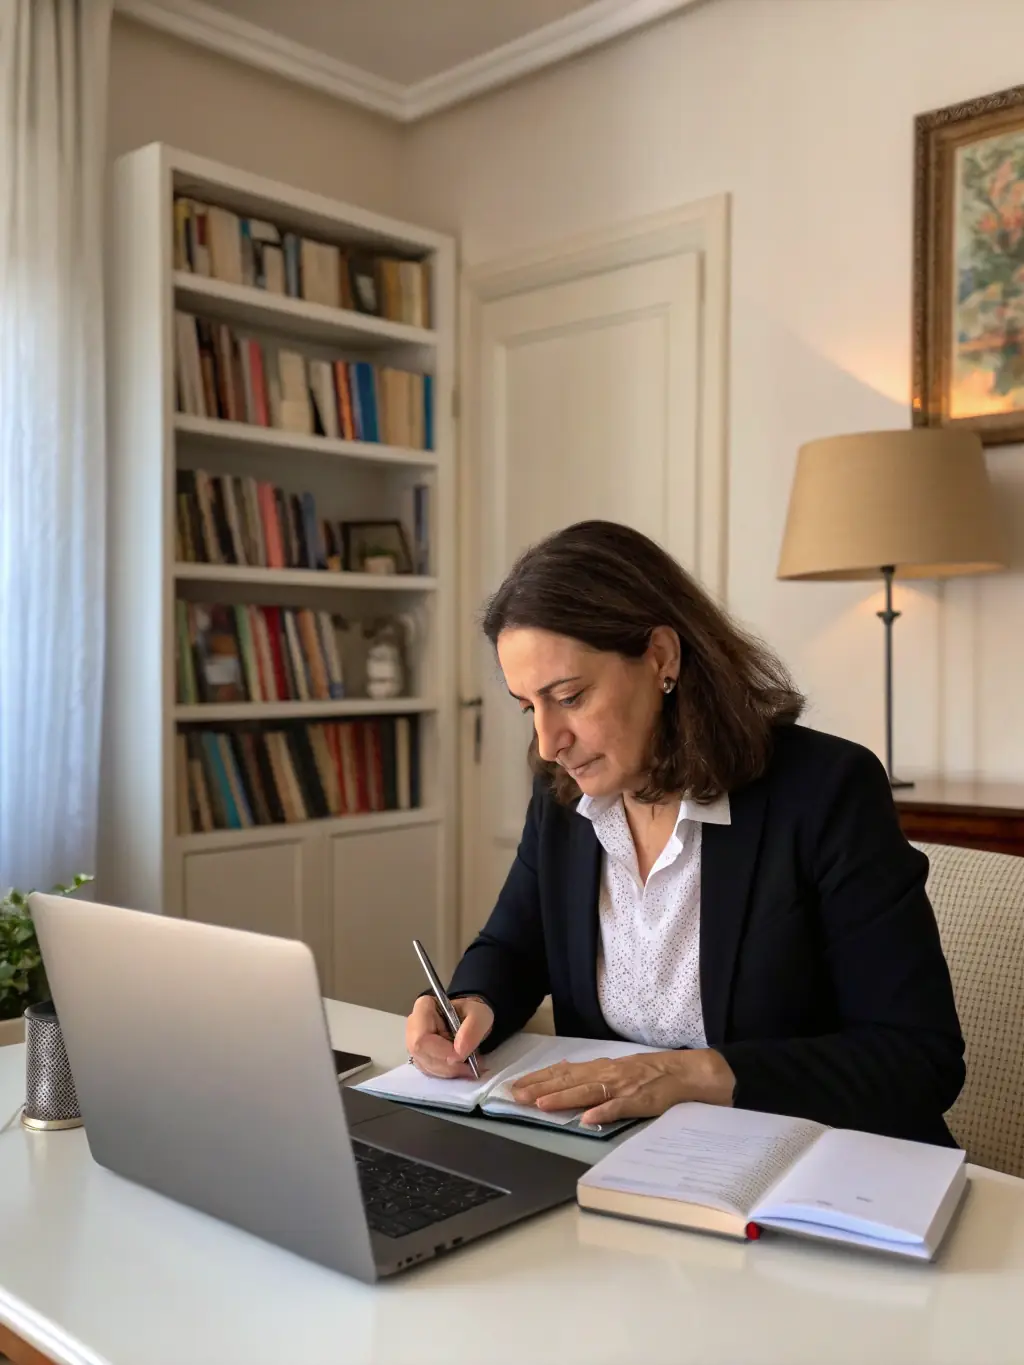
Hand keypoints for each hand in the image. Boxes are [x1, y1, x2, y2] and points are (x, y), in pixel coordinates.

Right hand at [404, 995, 493, 1078]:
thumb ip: (472, 1029)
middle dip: (448, 1065)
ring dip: (449, 1071)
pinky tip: (461, 1068)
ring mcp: (414, 1043)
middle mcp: (413, 1026)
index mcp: (423, 1008)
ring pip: (425, 1065)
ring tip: (469, 1066)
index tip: (462, 1056)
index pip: (422, 1038)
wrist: (472, 1019)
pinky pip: (429, 1071)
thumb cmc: (472, 1013)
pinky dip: (448, 1074)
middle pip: (422, 1054)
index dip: (440, 1052)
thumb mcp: (480, 1015)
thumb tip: (459, 1051)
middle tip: (470, 1066)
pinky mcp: (420, 1057)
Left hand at [509, 1049, 735, 1125]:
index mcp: (602, 1068)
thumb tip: (563, 1074)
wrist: (687, 1073)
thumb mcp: (618, 1069)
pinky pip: (620, 1108)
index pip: (564, 1073)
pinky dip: (604, 1113)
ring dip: (564, 1098)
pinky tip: (588, 1119)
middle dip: (541, 1088)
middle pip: (569, 1081)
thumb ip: (592, 1074)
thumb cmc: (651, 1074)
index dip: (539, 1079)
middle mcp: (608, 1074)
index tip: (517, 1086)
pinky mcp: (641, 1101)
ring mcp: (623, 1087)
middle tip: (516, 1096)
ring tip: (542, 1104)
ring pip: (588, 1092)